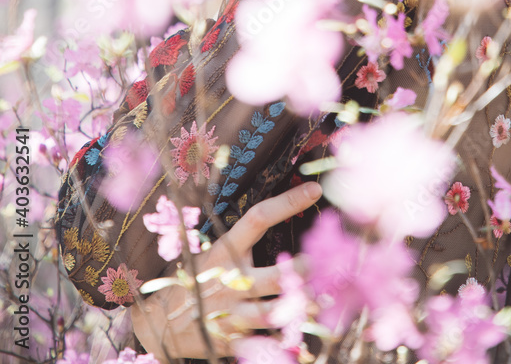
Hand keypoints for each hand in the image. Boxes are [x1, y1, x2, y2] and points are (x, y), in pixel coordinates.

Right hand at [130, 182, 321, 362]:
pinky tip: (301, 334)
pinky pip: (260, 343)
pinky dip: (281, 340)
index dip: (287, 202)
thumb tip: (277, 213)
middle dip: (301, 271)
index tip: (314, 190)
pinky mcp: (230, 340)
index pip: (258, 218)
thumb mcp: (212, 253)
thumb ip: (242, 240)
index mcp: (224, 251)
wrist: (162, 323)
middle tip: (326, 262)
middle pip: (272, 276)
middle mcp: (229, 281)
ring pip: (271, 313)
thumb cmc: (196, 278)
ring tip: (324, 299)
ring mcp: (230, 313)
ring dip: (300, 307)